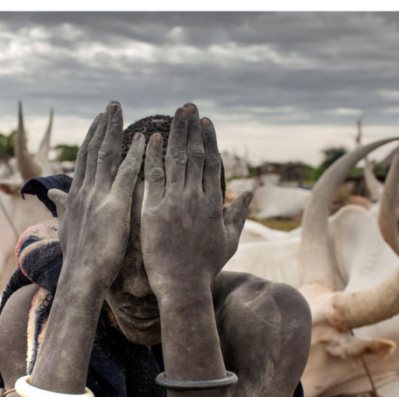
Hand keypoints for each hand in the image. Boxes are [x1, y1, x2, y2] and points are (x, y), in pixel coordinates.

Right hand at [48, 102, 144, 293]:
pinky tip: (142, 140)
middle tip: (112, 105)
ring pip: (106, 156)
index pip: (84, 159)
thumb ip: (62, 207)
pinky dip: (134, 155)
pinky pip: (125, 174)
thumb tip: (53, 194)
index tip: (99, 120)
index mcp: (75, 196)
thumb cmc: (77, 259)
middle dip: (103, 126)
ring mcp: (98, 197)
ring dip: (114, 131)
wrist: (81, 279)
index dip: (92, 137)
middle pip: (94, 150)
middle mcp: (84, 191)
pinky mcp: (114, 206)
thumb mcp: (65, 227)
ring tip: (122, 111)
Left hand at [141, 104, 252, 301]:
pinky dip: (152, 156)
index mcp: (213, 203)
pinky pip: (153, 177)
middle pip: (193, 155)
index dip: (207, 140)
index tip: (204, 122)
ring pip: (175, 161)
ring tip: (173, 114)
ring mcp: (174, 203)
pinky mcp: (153, 211)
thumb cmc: (206, 267)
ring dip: (174, 134)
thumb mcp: (229, 240)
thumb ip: (237, 215)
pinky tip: (150, 138)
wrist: (182, 286)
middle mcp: (195, 198)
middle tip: (188, 107)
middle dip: (191, 129)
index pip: (211, 163)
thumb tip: (248, 193)